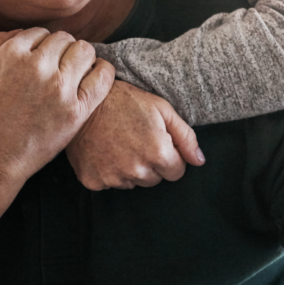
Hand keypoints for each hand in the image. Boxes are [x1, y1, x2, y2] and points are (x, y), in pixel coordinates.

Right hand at [0, 29, 113, 186]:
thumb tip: (20, 31)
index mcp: (12, 53)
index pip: (41, 33)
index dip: (42, 45)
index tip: (42, 60)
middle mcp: (37, 67)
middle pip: (64, 39)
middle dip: (62, 50)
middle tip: (59, 66)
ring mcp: (59, 89)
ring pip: (85, 51)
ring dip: (82, 57)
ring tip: (77, 70)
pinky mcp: (76, 110)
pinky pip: (103, 76)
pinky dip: (104, 70)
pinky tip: (98, 72)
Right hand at [65, 80, 203, 189]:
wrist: (84, 101)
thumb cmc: (125, 101)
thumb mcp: (162, 109)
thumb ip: (186, 137)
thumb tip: (199, 161)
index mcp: (158, 153)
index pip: (176, 172)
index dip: (170, 157)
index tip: (158, 143)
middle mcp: (137, 170)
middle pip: (155, 179)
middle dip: (151, 164)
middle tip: (137, 141)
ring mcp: (113, 177)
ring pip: (133, 182)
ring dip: (130, 168)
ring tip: (119, 144)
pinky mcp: (93, 181)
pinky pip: (110, 183)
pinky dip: (109, 171)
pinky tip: (104, 151)